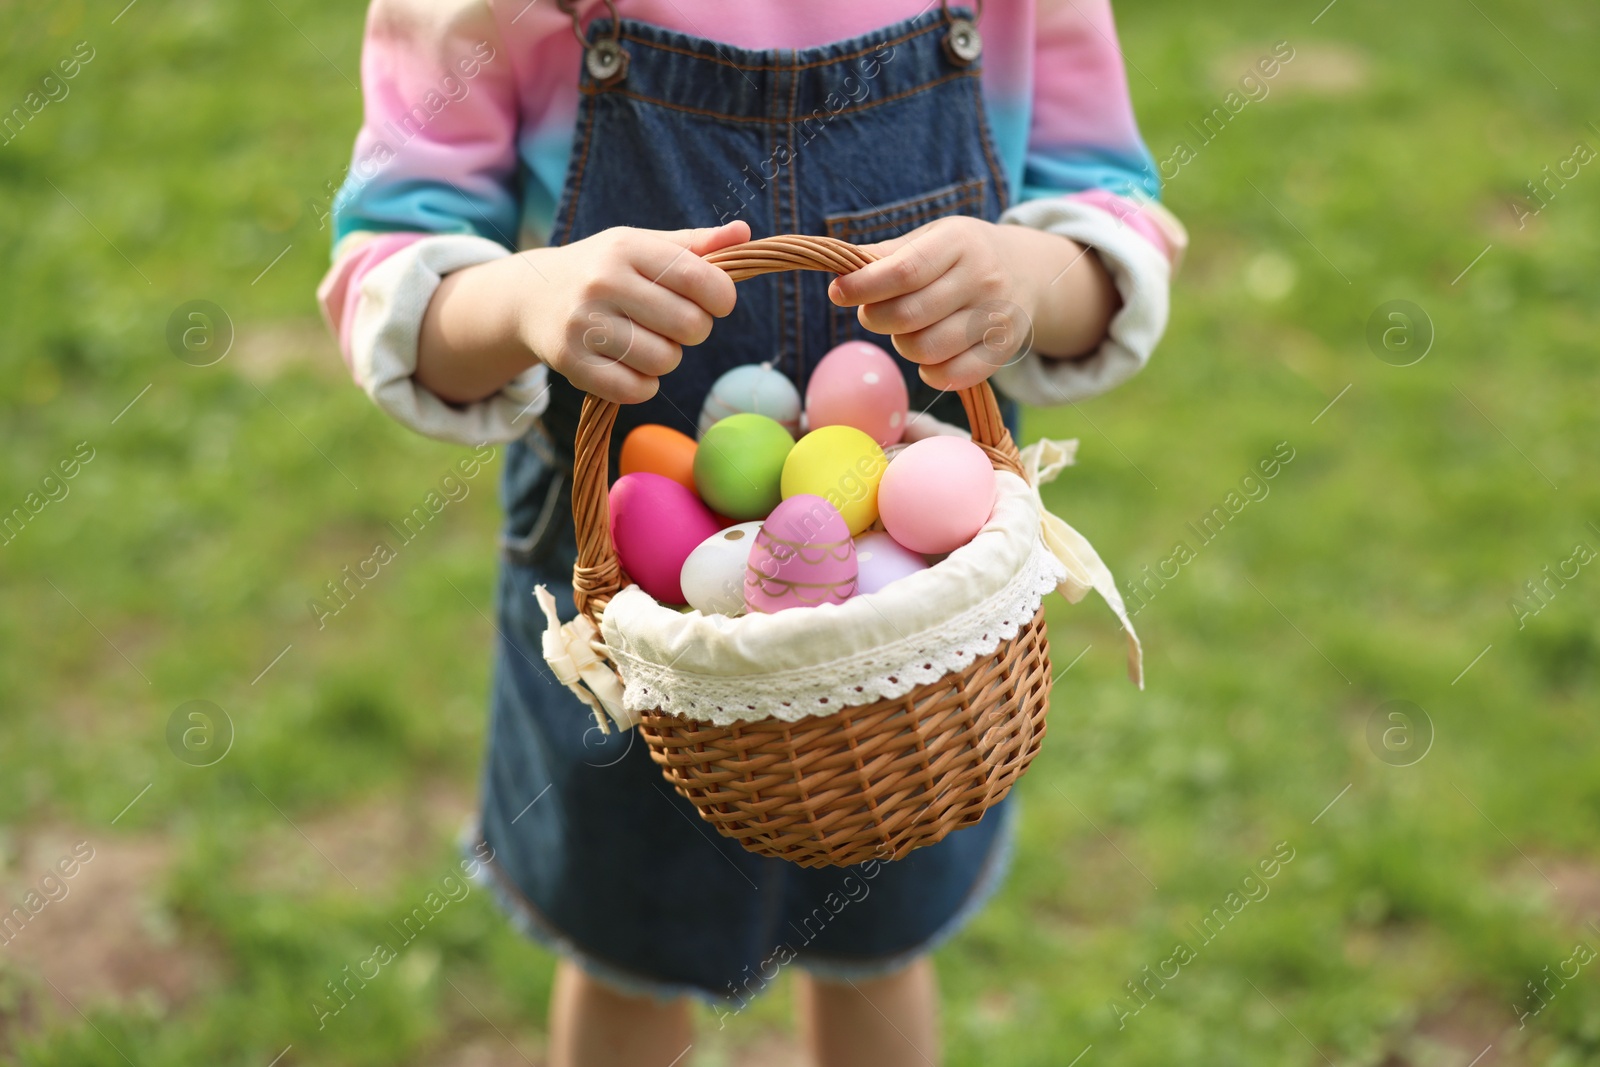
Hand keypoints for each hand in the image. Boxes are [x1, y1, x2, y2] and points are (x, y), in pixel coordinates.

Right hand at [418, 221, 748, 405]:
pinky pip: (634, 390)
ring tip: (648, 343)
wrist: (532, 297)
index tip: (715, 302)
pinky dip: (643, 386)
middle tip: (674, 325)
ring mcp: (583, 323)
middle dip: (694, 331)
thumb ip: (695, 244)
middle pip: (689, 327)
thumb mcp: (643, 246)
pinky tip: (632, 367)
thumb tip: (745, 233)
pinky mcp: (570, 362)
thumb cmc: (604, 269)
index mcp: (628, 247)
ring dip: (667, 359)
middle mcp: (602, 281)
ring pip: (664, 361)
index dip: (722, 298)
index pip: (700, 279)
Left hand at [826, 215, 1117, 391]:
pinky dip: (929, 372)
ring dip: (902, 345)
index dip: (864, 287)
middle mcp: (984, 279)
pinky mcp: (1002, 351)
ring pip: (926, 349)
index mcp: (960, 243)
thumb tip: (842, 270)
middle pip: (909, 315)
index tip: (838, 293)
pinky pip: (952, 377)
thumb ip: (887, 255)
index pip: (904, 271)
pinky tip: (927, 357)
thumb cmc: (961, 254)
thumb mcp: (930, 239)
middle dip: (876, 318)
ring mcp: (996, 318)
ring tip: (906, 331)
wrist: (1028, 271)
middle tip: (873, 313)